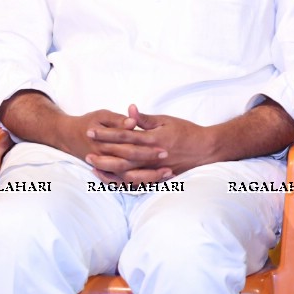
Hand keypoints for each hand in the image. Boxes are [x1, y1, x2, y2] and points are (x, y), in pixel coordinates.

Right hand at [55, 108, 168, 183]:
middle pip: (131, 164)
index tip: (165, 147)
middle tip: (170, 162)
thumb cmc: (88, 122)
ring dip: (148, 177)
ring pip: (128, 177)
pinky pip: (124, 183)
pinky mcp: (107, 173)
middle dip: (151, 164)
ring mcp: (106, 167)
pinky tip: (155, 181)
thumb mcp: (102, 115)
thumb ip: (118, 119)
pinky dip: (139, 183)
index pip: (129, 146)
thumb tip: (133, 120)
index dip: (147, 147)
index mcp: (104, 141)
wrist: (68, 136)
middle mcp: (104, 156)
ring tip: (167, 173)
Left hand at [86, 105, 217, 183]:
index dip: (106, 134)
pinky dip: (123, 183)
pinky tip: (111, 180)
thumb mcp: (166, 121)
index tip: (91, 131)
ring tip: (94, 168)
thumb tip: (129, 109)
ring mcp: (155, 169)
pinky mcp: (158, 178)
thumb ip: (145, 119)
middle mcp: (152, 156)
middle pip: (123, 158)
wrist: (206, 150)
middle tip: (86, 154)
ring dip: (110, 172)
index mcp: (153, 139)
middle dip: (103, 156)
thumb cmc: (186, 132)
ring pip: (128, 174)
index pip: (124, 136)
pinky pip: (138, 184)